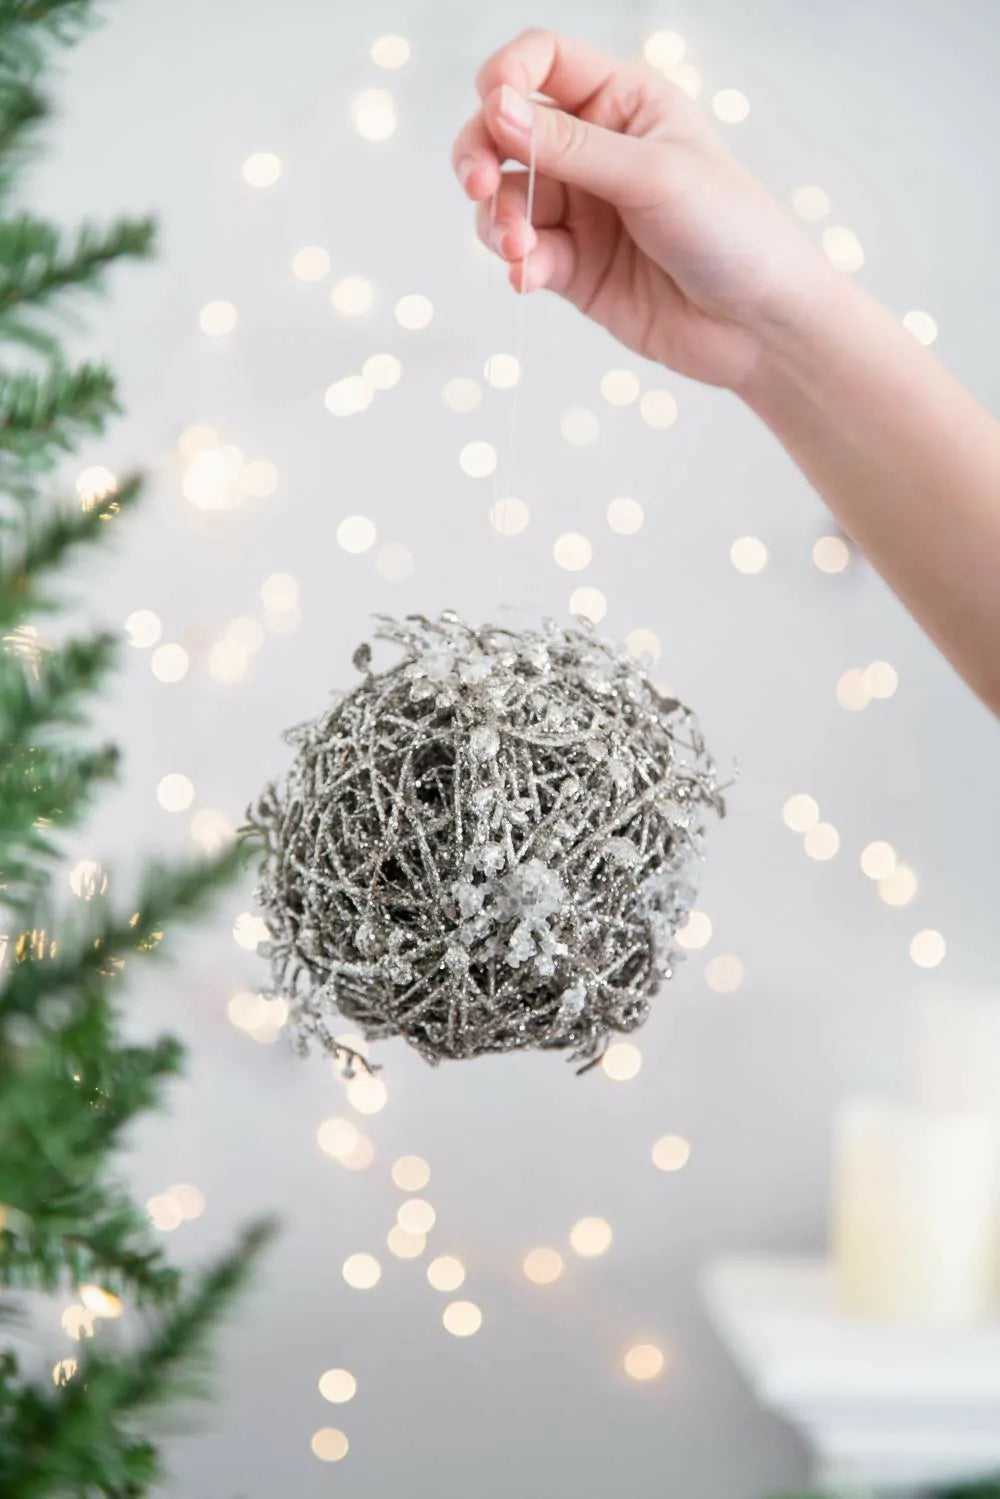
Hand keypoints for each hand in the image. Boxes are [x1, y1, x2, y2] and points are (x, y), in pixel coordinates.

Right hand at [452, 29, 836, 392]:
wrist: (759, 325)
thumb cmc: (732, 232)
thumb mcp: (652, 175)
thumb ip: (570, 147)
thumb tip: (496, 109)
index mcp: (624, 102)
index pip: (543, 61)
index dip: (506, 76)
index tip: (493, 109)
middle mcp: (595, 149)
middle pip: (505, 129)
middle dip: (480, 152)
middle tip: (477, 184)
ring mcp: (582, 210)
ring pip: (505, 197)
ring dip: (497, 219)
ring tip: (518, 249)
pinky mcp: (574, 268)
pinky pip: (525, 254)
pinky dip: (518, 263)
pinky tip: (529, 277)